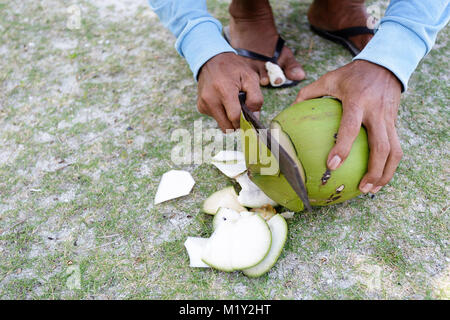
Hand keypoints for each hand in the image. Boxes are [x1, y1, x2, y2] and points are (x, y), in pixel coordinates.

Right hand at [197, 52, 262, 130]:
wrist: (212, 59)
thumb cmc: (234, 68)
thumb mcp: (250, 78)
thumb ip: (256, 98)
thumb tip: (254, 117)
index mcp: (224, 90)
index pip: (234, 117)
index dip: (244, 122)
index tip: (249, 122)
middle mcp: (210, 99)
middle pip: (227, 126)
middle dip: (237, 123)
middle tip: (242, 113)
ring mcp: (204, 103)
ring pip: (221, 123)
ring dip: (229, 118)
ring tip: (231, 102)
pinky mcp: (200, 106)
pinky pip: (215, 118)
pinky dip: (221, 113)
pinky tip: (222, 100)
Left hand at [295, 60, 402, 193]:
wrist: (385, 64)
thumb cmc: (352, 74)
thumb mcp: (329, 78)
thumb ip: (308, 93)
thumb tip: (289, 110)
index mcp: (357, 101)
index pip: (350, 127)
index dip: (343, 147)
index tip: (332, 165)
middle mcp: (376, 112)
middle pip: (381, 147)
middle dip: (373, 170)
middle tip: (361, 188)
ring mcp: (389, 119)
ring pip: (395, 151)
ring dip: (385, 173)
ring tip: (371, 190)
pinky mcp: (395, 123)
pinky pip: (396, 148)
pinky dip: (389, 165)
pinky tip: (377, 178)